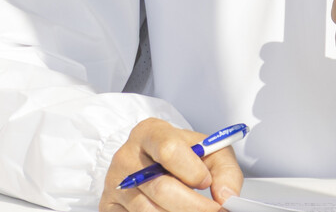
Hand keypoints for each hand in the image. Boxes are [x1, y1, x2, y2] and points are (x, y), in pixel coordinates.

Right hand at [100, 118, 242, 211]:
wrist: (150, 162)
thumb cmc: (181, 155)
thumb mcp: (207, 150)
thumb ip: (225, 169)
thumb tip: (227, 195)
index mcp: (150, 132)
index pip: (168, 150)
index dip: (191, 171)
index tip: (207, 182)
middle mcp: (127, 156)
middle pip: (160, 187)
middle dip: (192, 206)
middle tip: (213, 211)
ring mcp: (115, 183)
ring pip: (149, 211)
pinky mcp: (108, 206)